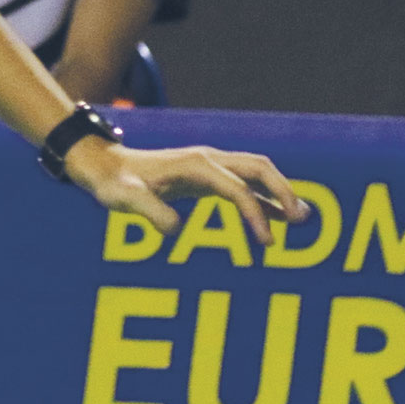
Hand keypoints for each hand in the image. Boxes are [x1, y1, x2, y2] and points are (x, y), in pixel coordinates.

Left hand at [62, 138, 309, 244]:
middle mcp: (207, 159)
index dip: (254, 214)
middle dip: (282, 190)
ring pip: (254, 172)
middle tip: (300, 219)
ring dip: (278, 191)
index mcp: (194, 164)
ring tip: (301, 218)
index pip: (236, 188)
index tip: (265, 244)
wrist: (103, 167)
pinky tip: (275, 217)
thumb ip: (148, 212)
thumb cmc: (113, 184)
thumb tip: (175, 229)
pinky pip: (242, 182)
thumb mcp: (123, 199)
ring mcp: (208, 164)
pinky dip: (262, 197)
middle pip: (257, 168)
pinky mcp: (205, 175)